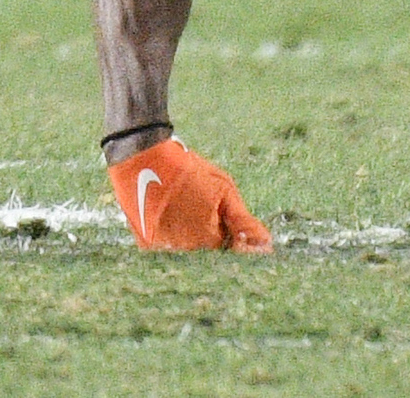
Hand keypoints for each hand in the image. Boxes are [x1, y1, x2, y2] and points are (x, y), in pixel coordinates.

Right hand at [108, 138, 270, 251]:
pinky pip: (164, 246)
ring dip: (189, 233)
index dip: (232, 234)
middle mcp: (185, 252)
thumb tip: (266, 243)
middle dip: (211, 233)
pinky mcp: (145, 244)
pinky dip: (169, 233)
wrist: (143, 158)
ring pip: (186, 249)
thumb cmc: (187, 171)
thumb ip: (243, 221)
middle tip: (200, 204)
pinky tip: (167, 210)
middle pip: (207, 251)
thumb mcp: (223, 190)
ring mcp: (162, 250)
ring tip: (183, 204)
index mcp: (208, 241)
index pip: (229, 250)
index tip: (228, 219)